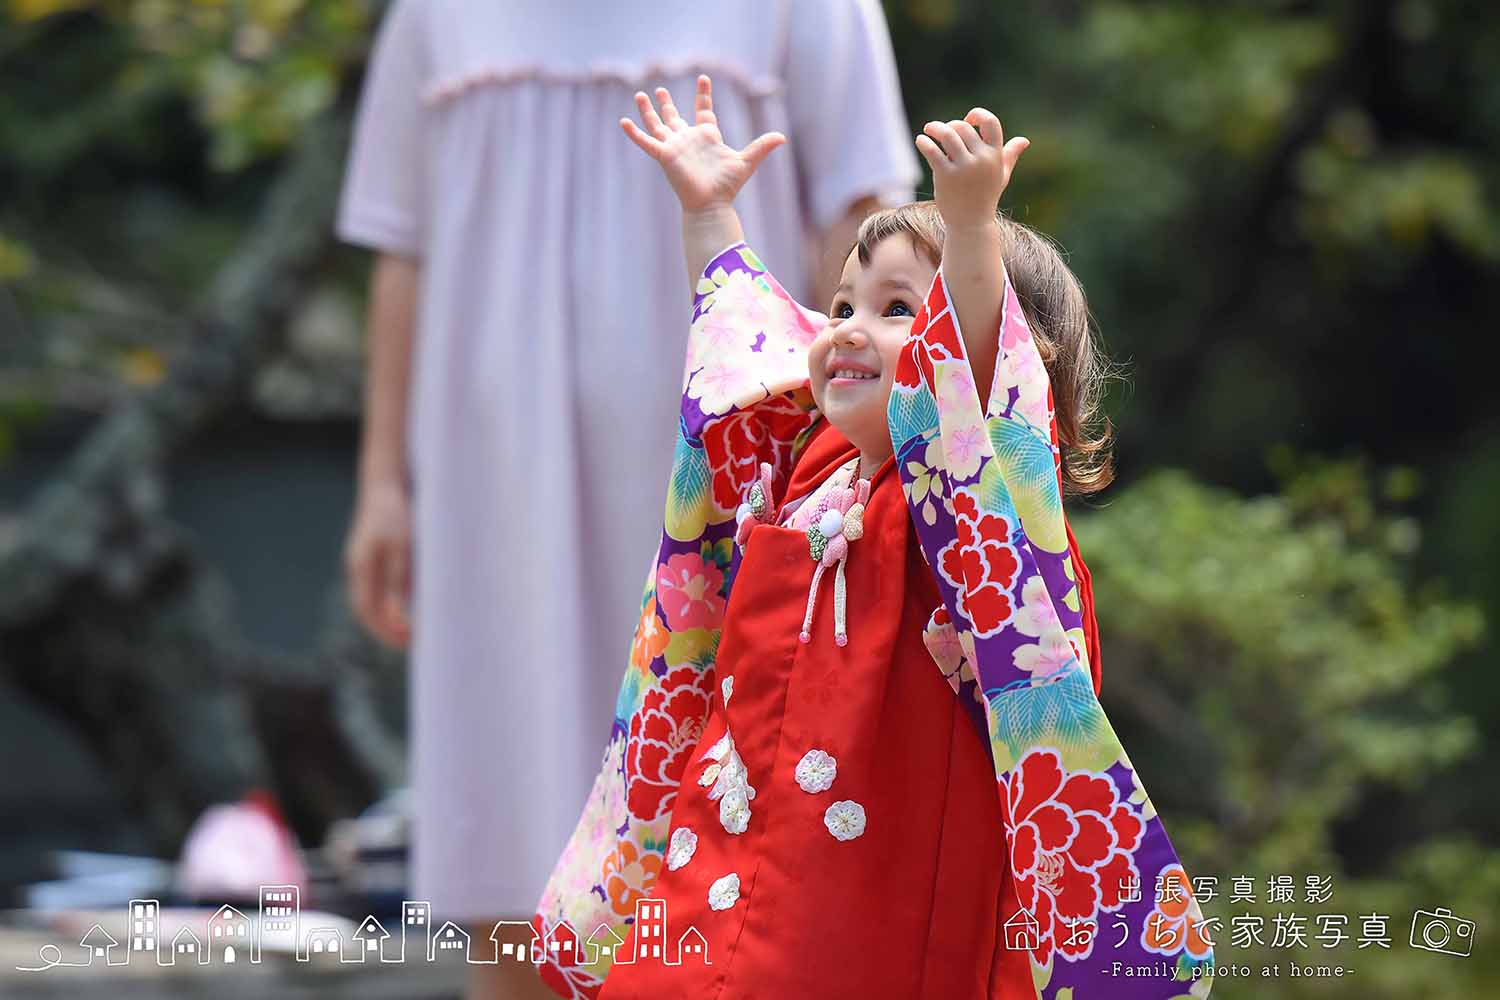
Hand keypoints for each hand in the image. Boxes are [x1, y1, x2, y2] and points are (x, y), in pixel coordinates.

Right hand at [345, 481, 411, 648]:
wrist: (387, 484)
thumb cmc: (397, 513)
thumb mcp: (402, 547)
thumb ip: (399, 580)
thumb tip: (398, 615)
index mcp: (361, 568)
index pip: (368, 611)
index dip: (385, 630)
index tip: (408, 641)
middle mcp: (359, 568)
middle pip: (368, 610)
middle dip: (388, 629)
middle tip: (414, 642)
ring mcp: (365, 563)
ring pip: (374, 600)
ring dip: (391, 618)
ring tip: (415, 631)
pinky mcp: (376, 557)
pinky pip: (381, 588)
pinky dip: (393, 602)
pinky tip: (413, 606)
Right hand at [621, 75, 785, 213]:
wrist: (711, 204)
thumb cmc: (728, 187)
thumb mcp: (747, 161)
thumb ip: (762, 147)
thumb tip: (782, 137)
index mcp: (707, 137)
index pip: (704, 111)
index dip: (703, 96)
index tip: (703, 79)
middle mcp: (688, 140)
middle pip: (675, 117)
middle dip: (667, 104)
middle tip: (660, 89)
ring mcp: (675, 147)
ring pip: (658, 124)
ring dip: (649, 111)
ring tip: (640, 95)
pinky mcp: (664, 156)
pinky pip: (646, 142)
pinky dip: (635, 133)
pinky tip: (623, 122)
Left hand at [915, 109, 1028, 229]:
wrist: (971, 224)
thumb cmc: (986, 197)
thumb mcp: (1001, 175)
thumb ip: (1010, 156)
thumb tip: (1024, 141)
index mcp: (995, 155)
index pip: (991, 122)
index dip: (978, 114)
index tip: (967, 119)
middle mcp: (981, 159)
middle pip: (963, 127)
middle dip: (950, 125)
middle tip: (941, 132)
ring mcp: (963, 168)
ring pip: (947, 134)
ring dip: (935, 128)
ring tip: (928, 130)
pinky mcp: (946, 176)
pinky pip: (932, 151)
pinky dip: (924, 142)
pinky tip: (920, 140)